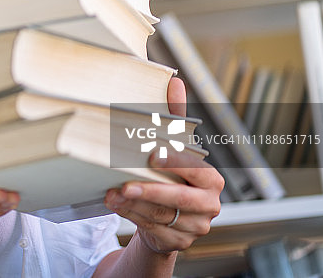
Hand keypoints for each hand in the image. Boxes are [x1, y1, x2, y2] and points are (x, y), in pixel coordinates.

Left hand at [103, 77, 223, 252]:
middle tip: (124, 186)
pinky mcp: (180, 243)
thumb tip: (175, 81)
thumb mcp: (174, 146)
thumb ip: (175, 117)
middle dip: (150, 192)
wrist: (169, 216)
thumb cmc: (171, 175)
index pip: (195, 171)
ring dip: (133, 205)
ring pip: (162, 216)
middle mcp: (210, 205)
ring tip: (111, 195)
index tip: (153, 155)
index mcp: (211, 180)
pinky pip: (153, 229)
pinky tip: (117, 206)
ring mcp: (197, 227)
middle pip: (180, 199)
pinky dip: (132, 217)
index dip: (176, 164)